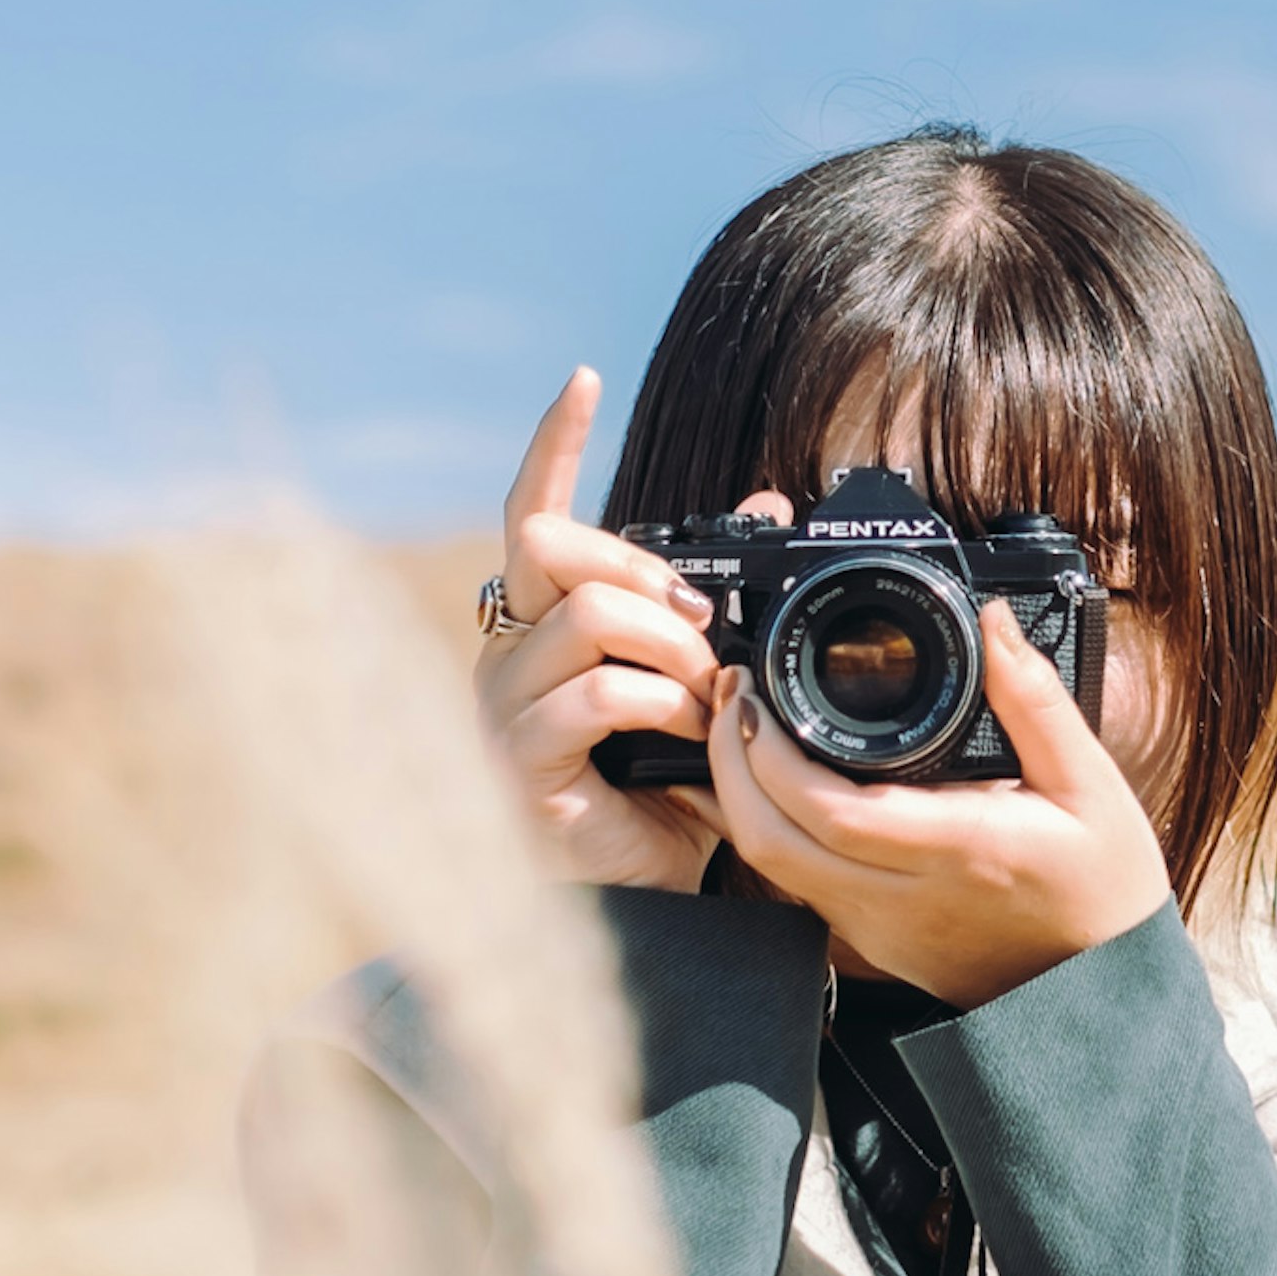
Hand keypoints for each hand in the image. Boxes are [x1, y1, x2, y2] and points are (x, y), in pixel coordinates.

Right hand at [473, 367, 728, 892]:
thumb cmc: (669, 788)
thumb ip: (723, 599)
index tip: (582, 380)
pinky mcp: (520, 760)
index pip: (532, 513)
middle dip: (642, 566)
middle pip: (549, 544)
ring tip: (710, 693)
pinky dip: (665, 703)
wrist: (657, 895)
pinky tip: (692, 732)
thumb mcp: (706, 679)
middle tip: (704, 620)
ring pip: (588, 616)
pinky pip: (600, 693)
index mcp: (544, 624)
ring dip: (672, 646)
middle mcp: (508, 653)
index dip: (552, 444)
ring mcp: (505, 706)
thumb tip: (771, 506)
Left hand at [702, 600, 1173, 1005]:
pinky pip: (797, 886)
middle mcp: (904, 901)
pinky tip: (774, 788)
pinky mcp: (873, 946)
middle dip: (730, 765)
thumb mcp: (1091, 784)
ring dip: (741, 798)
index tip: (757, 692)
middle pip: (772, 844)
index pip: (829, 811)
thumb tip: (993, 623)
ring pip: (773, 872)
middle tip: (732, 697)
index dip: (769, 753)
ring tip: (743, 729)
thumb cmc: (1104, 887)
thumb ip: (1034, 699)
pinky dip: (770, 831)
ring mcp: (880, 932)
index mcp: (958, 851)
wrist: (1104, 990)